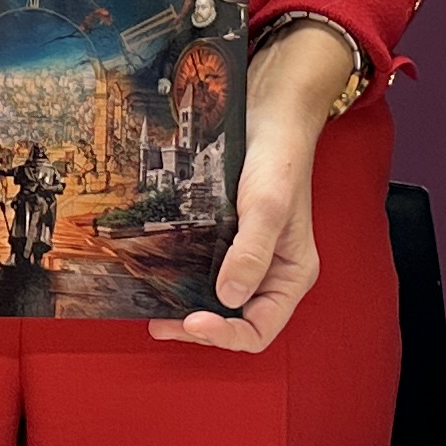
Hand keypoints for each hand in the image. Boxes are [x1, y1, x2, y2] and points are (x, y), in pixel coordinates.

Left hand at [154, 21, 346, 350]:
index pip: (260, 329)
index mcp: (292, 274)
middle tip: (160, 323)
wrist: (269, 110)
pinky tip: (159, 277)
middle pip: (236, 321)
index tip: (192, 320)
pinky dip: (183, 282)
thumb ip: (252, 252)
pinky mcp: (227, 237)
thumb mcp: (267, 206)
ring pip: (218, 301)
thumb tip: (229, 298)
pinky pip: (204, 272)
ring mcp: (247, 256)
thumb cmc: (277, 157)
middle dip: (200, 329)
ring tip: (154, 310)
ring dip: (188, 310)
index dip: (226, 335)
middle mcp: (271, 272)